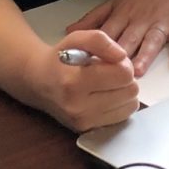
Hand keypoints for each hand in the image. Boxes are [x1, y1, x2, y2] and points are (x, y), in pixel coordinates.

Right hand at [21, 30, 138, 132]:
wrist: (38, 82)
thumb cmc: (59, 58)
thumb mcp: (76, 38)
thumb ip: (99, 41)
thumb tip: (122, 56)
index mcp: (74, 81)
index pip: (123, 74)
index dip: (124, 63)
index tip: (113, 60)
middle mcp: (78, 107)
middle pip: (130, 91)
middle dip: (125, 78)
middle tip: (110, 71)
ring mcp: (83, 122)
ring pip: (130, 105)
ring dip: (124, 92)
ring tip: (107, 83)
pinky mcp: (87, 130)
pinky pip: (122, 117)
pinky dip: (119, 105)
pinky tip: (105, 95)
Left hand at [66, 0, 168, 76]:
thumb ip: (94, 17)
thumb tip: (70, 31)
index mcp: (124, 14)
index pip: (107, 35)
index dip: (96, 51)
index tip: (86, 67)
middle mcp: (142, 19)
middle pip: (128, 40)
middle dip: (118, 58)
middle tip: (109, 77)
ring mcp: (163, 21)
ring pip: (152, 40)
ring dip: (145, 55)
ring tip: (137, 71)